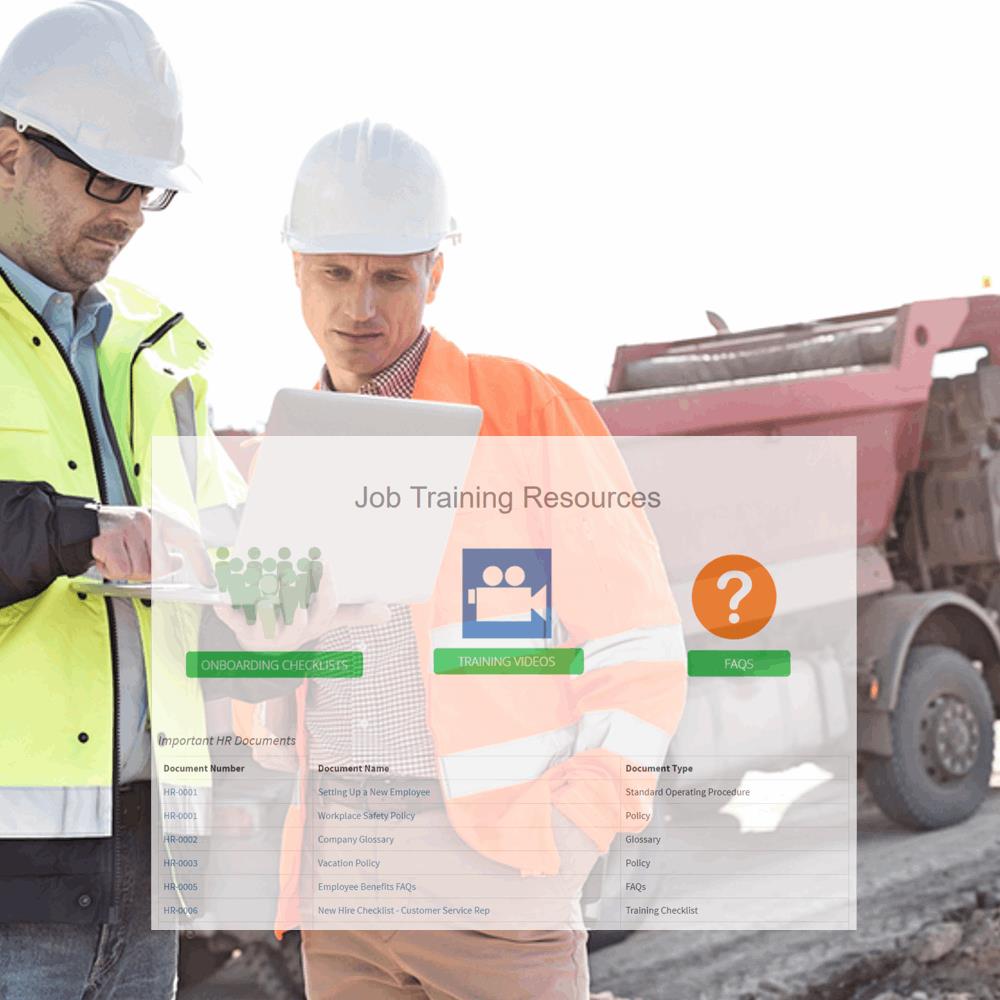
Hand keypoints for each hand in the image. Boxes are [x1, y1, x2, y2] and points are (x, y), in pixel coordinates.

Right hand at [91, 506, 213, 584]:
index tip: (209, 580)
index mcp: (160, 518)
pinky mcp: (109, 540)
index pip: (190, 539)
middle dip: (147, 572)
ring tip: (117, 556)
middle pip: (161, 566)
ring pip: (140, 571)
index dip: (202, 561)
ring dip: (128, 571)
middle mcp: (147, 520)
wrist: (79, 526)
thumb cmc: (116, 535)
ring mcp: (127, 529)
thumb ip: (162, 550)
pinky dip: (112, 571)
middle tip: (131, 561)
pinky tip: (106, 558)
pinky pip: (121, 571)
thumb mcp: (143, 536)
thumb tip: (178, 563)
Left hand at [213, 566, 388, 650]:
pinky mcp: (244, 633)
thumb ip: (355, 614)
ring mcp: (268, 635)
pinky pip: (235, 624)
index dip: (326, 589)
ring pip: (269, 622)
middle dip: (296, 597)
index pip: (325, 609)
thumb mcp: (327, 621)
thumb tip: (388, 613)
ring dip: (266, 605)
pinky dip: (227, 612)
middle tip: (291, 571)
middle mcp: (294, 633)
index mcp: (314, 625)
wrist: (267, 653)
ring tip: (264, 582)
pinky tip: (220, 600)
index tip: (323, 563)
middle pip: (298, 618)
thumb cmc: (302, 626)